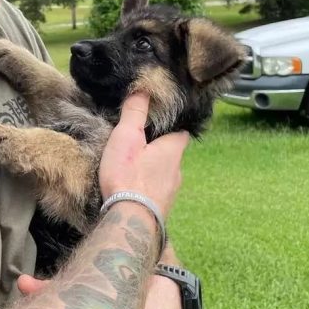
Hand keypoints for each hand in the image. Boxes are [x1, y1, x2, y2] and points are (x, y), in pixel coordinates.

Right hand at [99, 93, 188, 221]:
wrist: (130, 220)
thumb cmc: (129, 176)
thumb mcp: (127, 137)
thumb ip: (135, 112)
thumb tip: (144, 88)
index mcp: (174, 150)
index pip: (181, 132)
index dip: (172, 125)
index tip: (159, 121)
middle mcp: (178, 171)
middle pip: (172, 154)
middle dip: (158, 149)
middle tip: (139, 144)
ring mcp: (171, 193)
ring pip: (164, 174)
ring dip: (152, 169)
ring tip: (132, 166)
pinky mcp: (160, 208)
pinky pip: (156, 191)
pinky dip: (147, 186)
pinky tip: (132, 187)